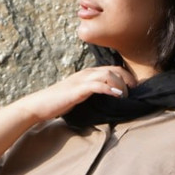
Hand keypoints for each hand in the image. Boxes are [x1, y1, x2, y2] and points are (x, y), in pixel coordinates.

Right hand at [20, 65, 135, 122]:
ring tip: (126, 96)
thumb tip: (106, 102)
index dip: (126, 77)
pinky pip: (98, 85)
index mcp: (87, 74)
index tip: (134, 89)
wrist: (39, 105)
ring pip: (108, 75)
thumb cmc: (58, 103)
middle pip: (114, 69)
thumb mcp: (78, 96)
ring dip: (121, 85)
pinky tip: (118, 96)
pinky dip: (110, 89)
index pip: (112, 69)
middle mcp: (86, 73)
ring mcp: (82, 80)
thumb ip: (91, 95)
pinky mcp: (78, 89)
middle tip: (135, 92)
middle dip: (128, 79)